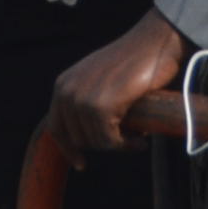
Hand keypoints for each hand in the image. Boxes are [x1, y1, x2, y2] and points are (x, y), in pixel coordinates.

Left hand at [52, 10, 198, 165]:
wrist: (152, 44)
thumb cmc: (132, 61)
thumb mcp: (98, 78)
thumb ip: (88, 97)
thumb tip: (89, 131)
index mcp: (62, 85)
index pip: (55, 127)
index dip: (68, 149)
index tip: (81, 165)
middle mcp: (66, 91)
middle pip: (77, 138)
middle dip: (102, 144)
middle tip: (127, 141)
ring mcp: (81, 98)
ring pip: (95, 142)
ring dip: (118, 145)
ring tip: (137, 137)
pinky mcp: (100, 106)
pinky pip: (109, 140)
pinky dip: (125, 146)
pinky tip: (140, 140)